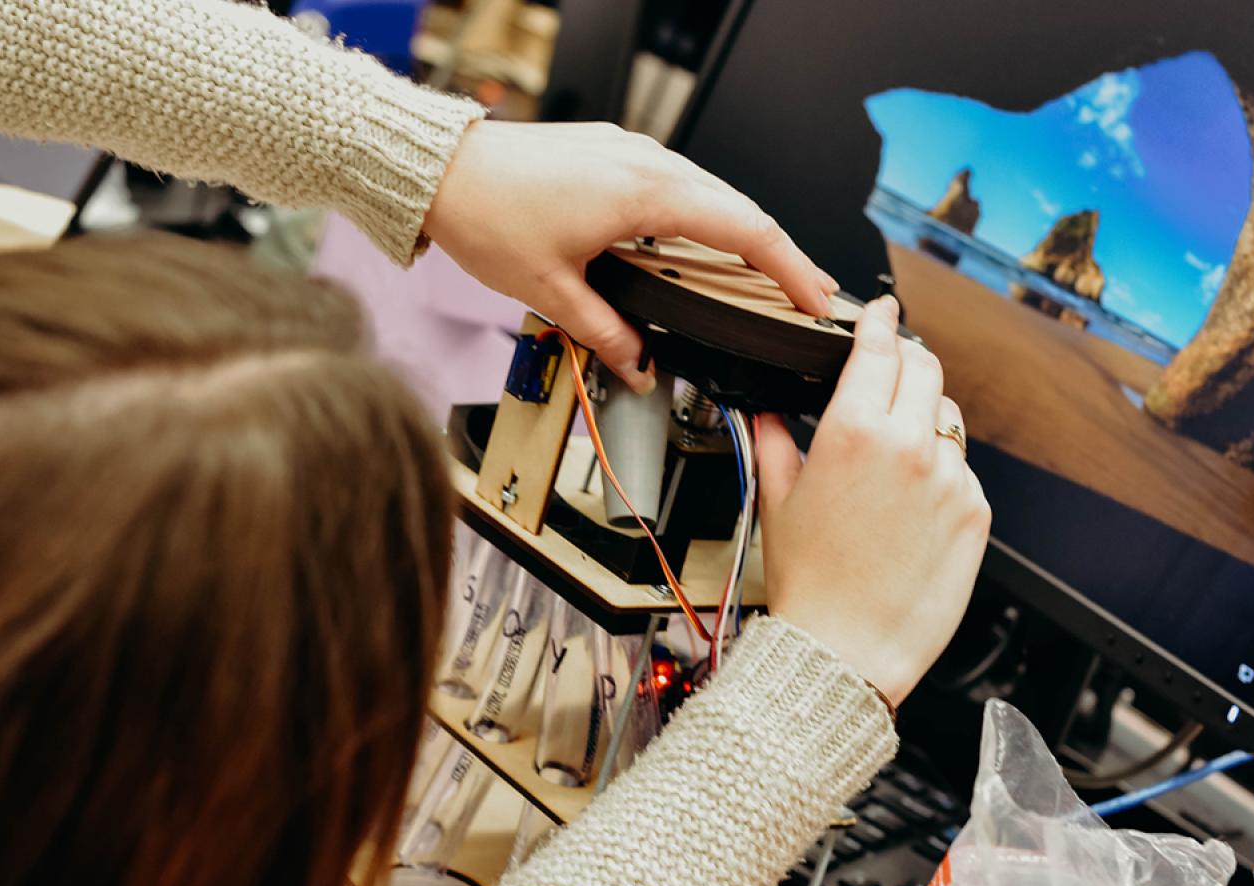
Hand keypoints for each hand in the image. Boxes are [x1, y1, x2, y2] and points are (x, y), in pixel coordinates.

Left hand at [422, 121, 836, 391]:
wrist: (439, 170)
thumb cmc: (486, 214)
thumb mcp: (551, 291)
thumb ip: (606, 333)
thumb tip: (639, 364)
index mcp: (646, 193)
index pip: (745, 230)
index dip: (790, 269)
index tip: (814, 298)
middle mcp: (646, 163)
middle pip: (736, 208)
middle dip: (776, 254)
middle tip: (805, 293)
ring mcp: (628, 152)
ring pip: (707, 193)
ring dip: (738, 233)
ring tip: (761, 272)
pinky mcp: (609, 153)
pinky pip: (674, 183)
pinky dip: (701, 215)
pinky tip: (697, 242)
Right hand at [755, 296, 990, 703]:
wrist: (846, 650)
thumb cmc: (809, 584)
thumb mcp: (777, 500)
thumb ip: (773, 442)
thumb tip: (766, 414)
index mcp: (853, 432)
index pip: (878, 348)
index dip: (879, 320)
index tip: (883, 309)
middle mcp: (909, 446)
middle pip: (925, 367)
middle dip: (908, 360)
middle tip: (893, 367)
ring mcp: (950, 479)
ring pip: (948, 418)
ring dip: (926, 418)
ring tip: (896, 455)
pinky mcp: (976, 512)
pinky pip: (963, 470)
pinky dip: (942, 472)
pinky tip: (912, 504)